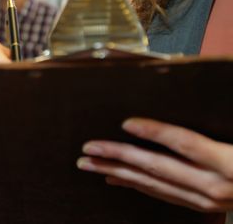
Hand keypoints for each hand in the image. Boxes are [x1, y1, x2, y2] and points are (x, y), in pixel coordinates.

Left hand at [78, 118, 232, 211]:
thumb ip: (217, 126)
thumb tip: (189, 102)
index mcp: (232, 163)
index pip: (186, 144)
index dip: (155, 131)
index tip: (126, 122)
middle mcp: (217, 186)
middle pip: (160, 167)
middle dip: (119, 157)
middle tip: (88, 150)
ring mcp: (208, 200)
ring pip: (155, 184)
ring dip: (118, 173)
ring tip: (90, 164)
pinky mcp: (203, 205)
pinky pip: (162, 194)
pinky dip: (136, 185)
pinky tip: (115, 179)